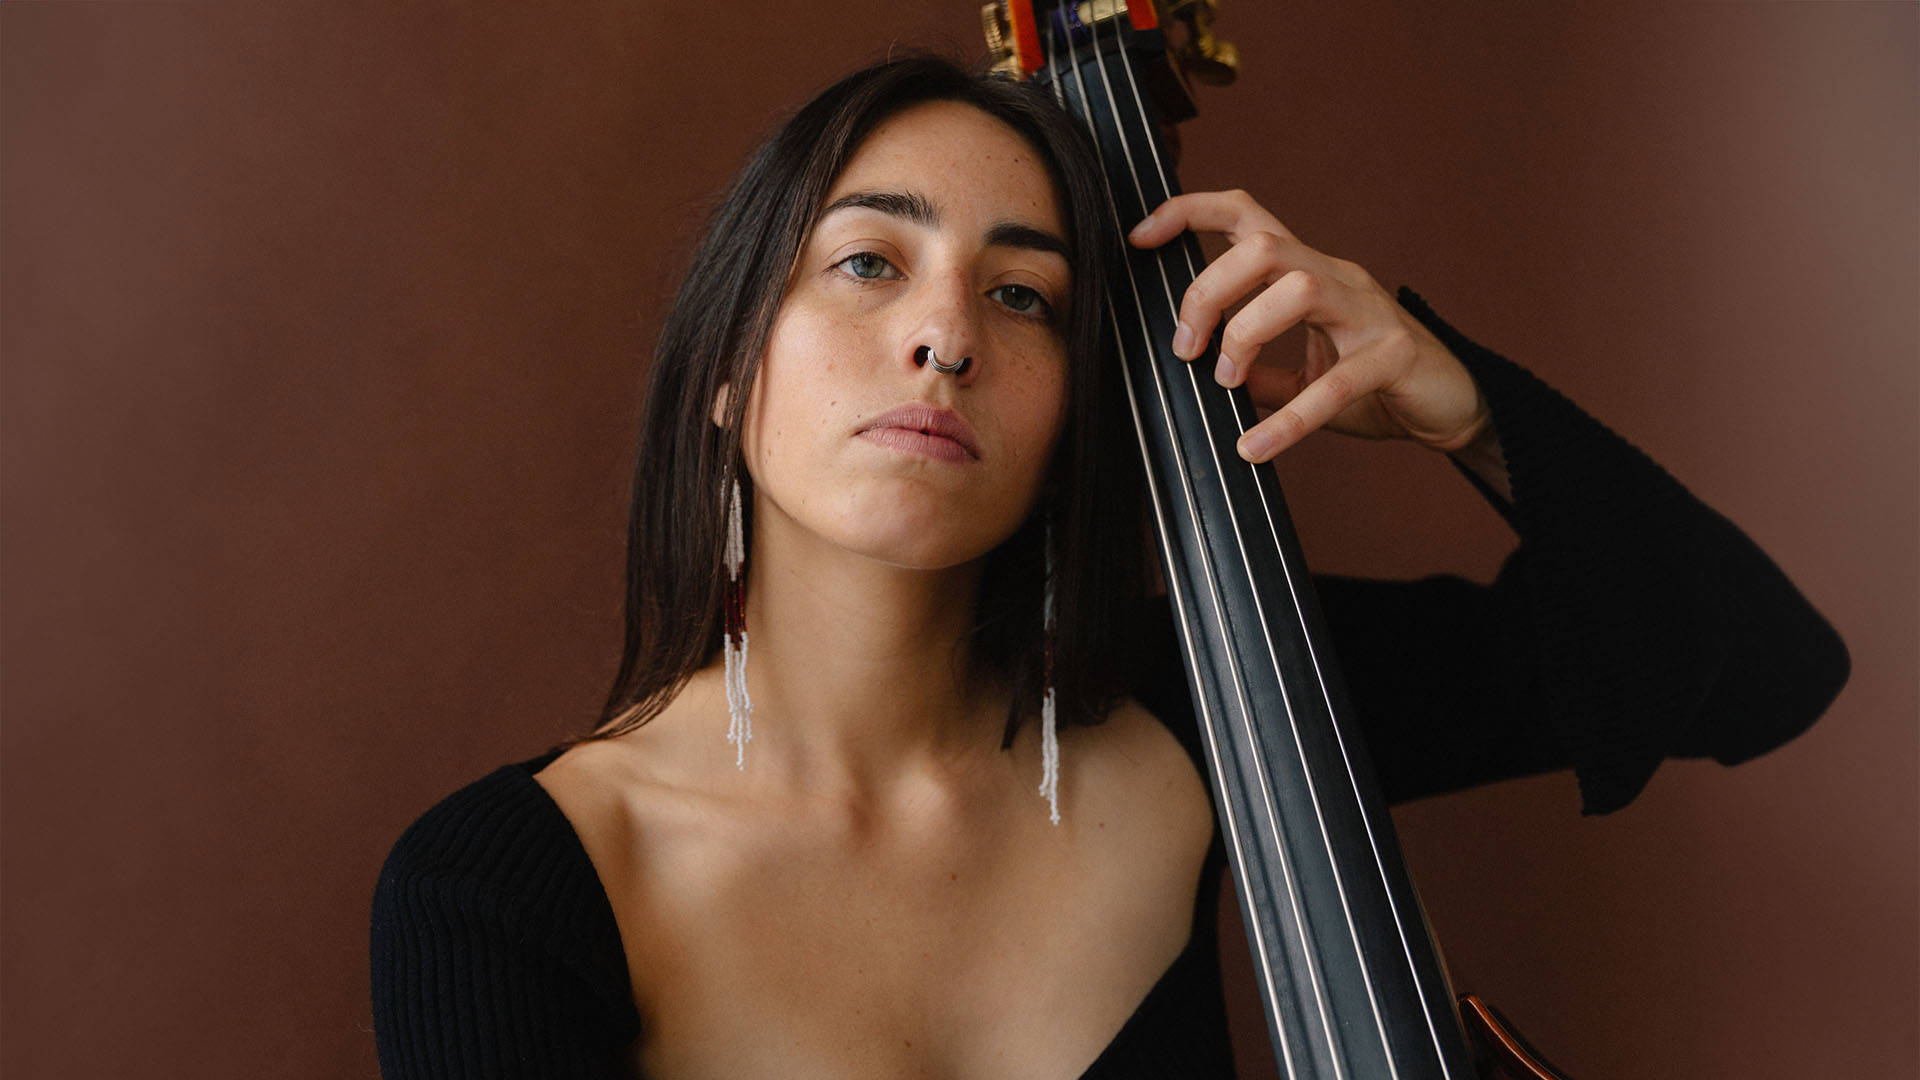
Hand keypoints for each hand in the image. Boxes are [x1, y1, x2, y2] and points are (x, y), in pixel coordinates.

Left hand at [1128, 189, 1493, 464]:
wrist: (1453, 408)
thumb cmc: (1373, 385)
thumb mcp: (1301, 374)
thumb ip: (1256, 370)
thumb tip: (1198, 379)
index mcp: (1309, 271)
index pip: (1247, 215)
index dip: (1190, 211)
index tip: (1140, 236)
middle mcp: (1337, 277)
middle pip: (1262, 246)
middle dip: (1209, 290)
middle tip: (1186, 348)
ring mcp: (1370, 312)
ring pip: (1299, 287)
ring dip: (1246, 332)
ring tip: (1225, 382)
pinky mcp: (1395, 356)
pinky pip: (1337, 383)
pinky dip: (1290, 419)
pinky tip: (1256, 447)